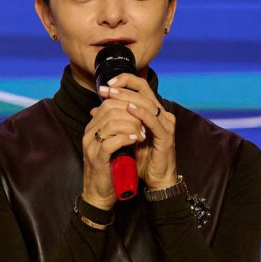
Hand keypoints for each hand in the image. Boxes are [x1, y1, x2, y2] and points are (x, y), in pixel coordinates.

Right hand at [82, 83, 144, 209]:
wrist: (99, 194)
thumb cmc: (110, 169)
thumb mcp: (114, 144)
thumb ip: (118, 129)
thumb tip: (132, 114)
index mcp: (92, 128)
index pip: (108, 104)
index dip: (127, 106)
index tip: (142, 116)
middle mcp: (89, 134)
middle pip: (109, 109)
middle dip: (131, 114)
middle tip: (145, 124)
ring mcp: (91, 146)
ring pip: (111, 123)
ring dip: (131, 126)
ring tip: (142, 134)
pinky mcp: (97, 159)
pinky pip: (110, 142)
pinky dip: (126, 138)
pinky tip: (136, 140)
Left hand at [95, 73, 177, 189]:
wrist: (155, 179)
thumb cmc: (142, 158)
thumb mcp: (124, 136)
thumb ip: (113, 121)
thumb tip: (94, 110)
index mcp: (152, 112)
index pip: (140, 88)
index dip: (124, 82)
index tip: (106, 85)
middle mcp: (161, 114)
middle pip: (143, 92)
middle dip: (123, 88)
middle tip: (106, 89)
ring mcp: (165, 124)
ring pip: (147, 103)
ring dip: (129, 97)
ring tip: (113, 95)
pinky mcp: (166, 136)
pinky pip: (154, 121)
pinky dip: (141, 113)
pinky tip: (129, 109)